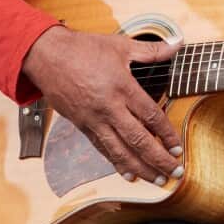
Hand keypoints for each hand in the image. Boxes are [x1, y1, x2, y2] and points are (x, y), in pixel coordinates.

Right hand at [22, 25, 183, 184]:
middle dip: (159, 159)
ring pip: (120, 151)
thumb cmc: (82, 49)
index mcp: (122, 87)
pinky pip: (102, 149)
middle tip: (175, 172)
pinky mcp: (82, 125)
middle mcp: (109, 108)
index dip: (167, 134)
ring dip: (140, 168)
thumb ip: (152, 49)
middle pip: (138, 140)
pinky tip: (128, 173)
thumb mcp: (121, 45)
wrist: (45, 56)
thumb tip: (177, 44)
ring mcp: (94, 119)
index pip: (151, 116)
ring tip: (157, 180)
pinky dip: (117, 163)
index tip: (178, 148)